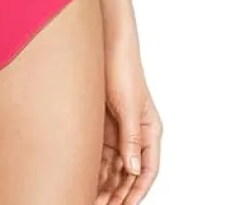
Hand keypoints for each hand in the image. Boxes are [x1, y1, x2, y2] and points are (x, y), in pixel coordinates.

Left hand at [96, 43, 161, 204]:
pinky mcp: (103, 124)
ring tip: (90, 197)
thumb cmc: (122, 68)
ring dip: (105, 183)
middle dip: (118, 192)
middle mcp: (135, 134)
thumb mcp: (127, 105)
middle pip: (129, 172)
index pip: (148, 169)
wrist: (105, 43)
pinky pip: (100, 152)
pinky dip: (94, 167)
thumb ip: (131, 138)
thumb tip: (133, 170)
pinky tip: (83, 178)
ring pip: (113, 166)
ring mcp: (119, 130)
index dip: (138, 191)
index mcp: (150, 130)